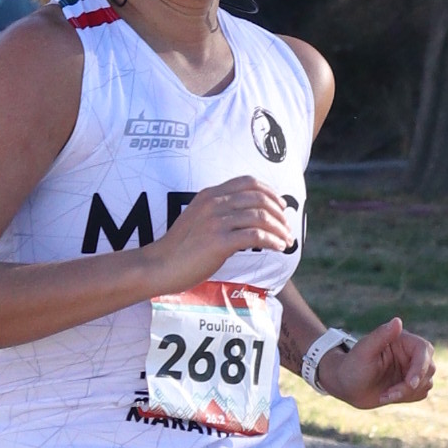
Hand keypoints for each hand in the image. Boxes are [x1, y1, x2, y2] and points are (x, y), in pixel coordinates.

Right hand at [146, 176, 298, 287]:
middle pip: (259, 198)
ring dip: (280, 229)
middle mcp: (214, 203)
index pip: (248, 182)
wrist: (160, 265)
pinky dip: (272, 241)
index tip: (281, 206)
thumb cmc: (181, 247)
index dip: (270, 192)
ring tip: (287, 241)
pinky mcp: (218, 241)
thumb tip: (251, 218)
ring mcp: (215, 221)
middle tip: (288, 229)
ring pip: (261, 217)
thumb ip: (221, 212)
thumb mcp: (199, 219)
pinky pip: (255, 236)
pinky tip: (279, 248)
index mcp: (209, 194)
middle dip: (280, 214)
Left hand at [317, 315, 435, 411]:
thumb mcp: (364, 351)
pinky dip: (406, 398)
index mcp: (403, 341)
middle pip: (428, 368)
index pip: (424, 350)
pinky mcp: (411, 385)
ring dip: (407, 393)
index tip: (409, 383)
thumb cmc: (352, 365)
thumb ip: (381, 335)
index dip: (420, 367)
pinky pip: (421, 393)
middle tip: (390, 393)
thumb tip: (397, 321)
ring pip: (426, 383)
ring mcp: (412, 370)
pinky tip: (387, 396)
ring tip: (384, 394)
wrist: (345, 386)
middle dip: (411, 385)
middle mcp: (411, 354)